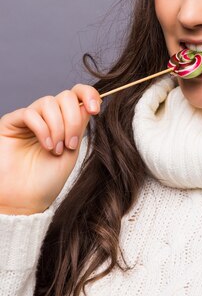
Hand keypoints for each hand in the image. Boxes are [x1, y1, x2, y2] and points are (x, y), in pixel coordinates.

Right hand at [0, 85, 101, 214]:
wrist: (26, 200)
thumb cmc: (47, 180)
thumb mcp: (72, 151)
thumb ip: (80, 126)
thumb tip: (88, 103)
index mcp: (65, 121)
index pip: (77, 95)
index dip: (88, 95)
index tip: (96, 109)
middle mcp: (47, 117)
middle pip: (66, 96)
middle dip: (73, 119)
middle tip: (70, 144)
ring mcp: (29, 119)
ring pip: (49, 102)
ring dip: (58, 127)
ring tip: (56, 150)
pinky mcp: (11, 123)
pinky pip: (30, 113)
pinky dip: (42, 128)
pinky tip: (46, 146)